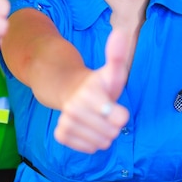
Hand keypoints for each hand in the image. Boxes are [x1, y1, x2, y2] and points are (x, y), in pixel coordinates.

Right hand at [54, 29, 129, 151]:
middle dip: (112, 125)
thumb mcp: (111, 70)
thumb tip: (120, 32)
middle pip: (111, 133)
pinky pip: (87, 148)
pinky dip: (91, 142)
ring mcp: (66, 120)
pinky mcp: (61, 134)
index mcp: (90, 91)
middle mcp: (75, 106)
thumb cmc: (98, 83)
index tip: (115, 105)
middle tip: (106, 112)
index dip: (121, 115)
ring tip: (97, 119)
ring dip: (103, 134)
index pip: (118, 118)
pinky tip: (88, 128)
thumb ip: (117, 55)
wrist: (71, 90)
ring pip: (100, 143)